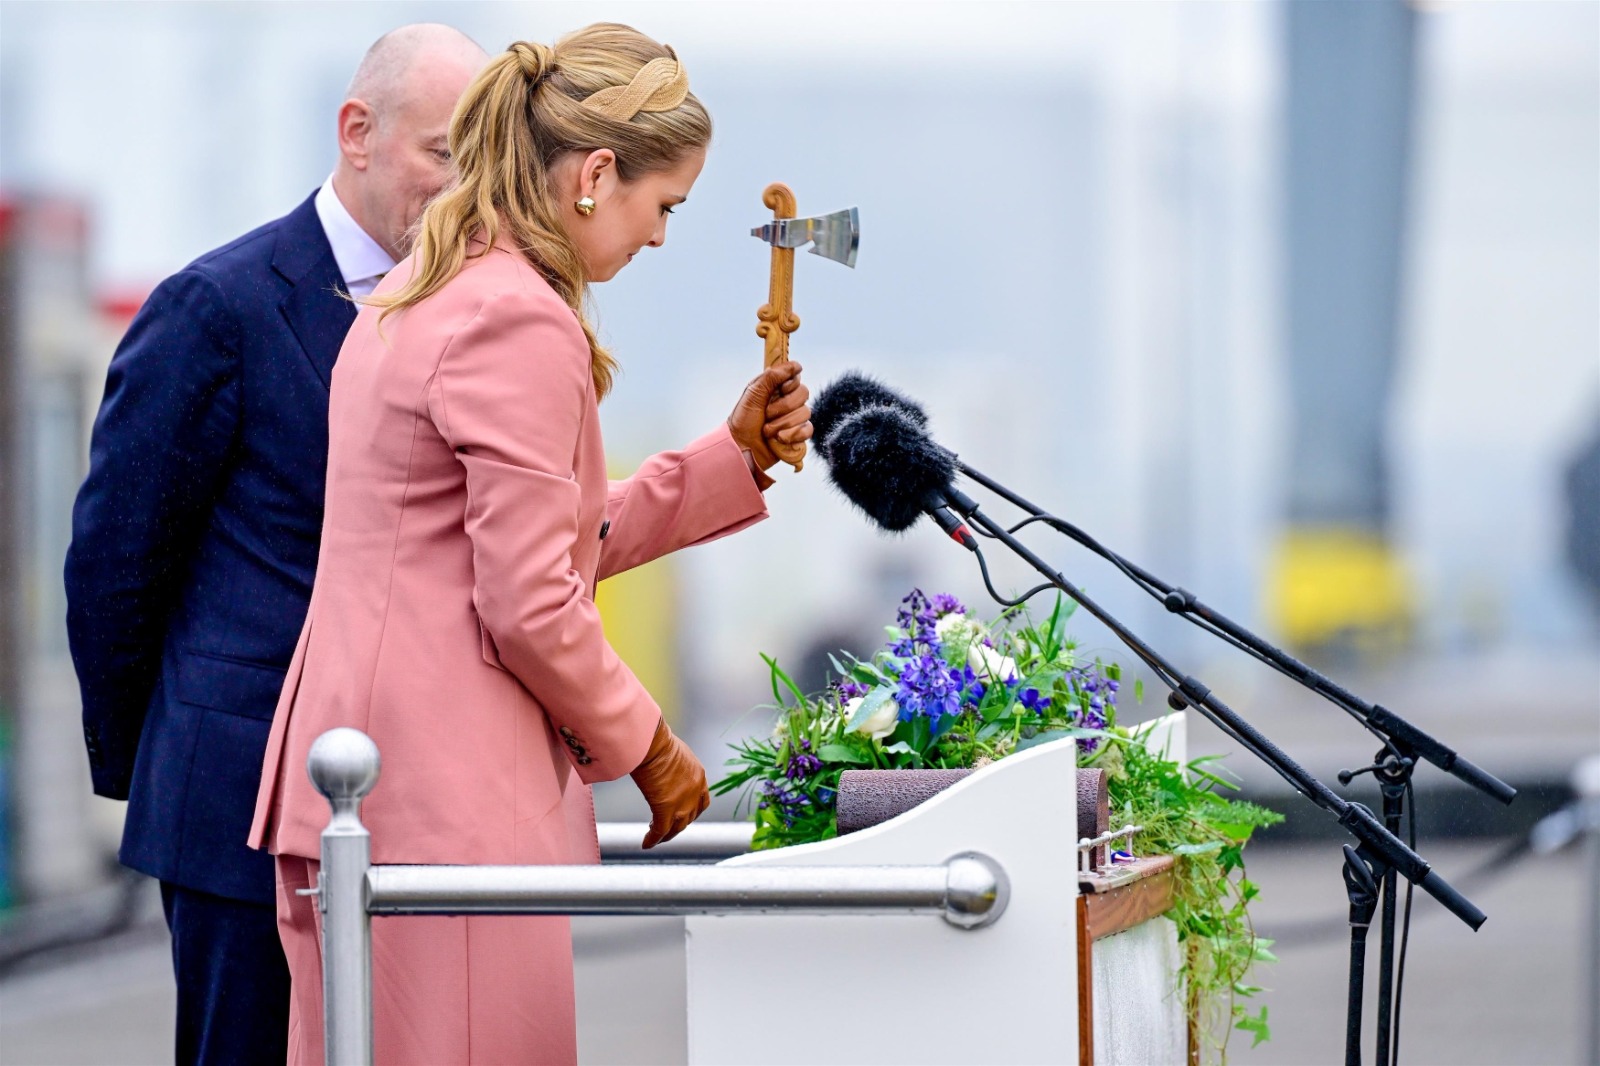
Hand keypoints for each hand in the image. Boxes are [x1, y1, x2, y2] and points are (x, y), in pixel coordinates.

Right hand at [629, 717, 709, 848]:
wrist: (652, 743)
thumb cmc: (657, 742)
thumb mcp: (675, 753)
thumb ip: (676, 767)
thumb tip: (664, 768)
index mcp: (698, 776)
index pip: (701, 801)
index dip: (692, 811)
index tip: (683, 815)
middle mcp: (694, 792)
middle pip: (689, 817)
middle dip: (679, 824)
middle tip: (667, 828)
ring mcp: (682, 802)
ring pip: (676, 828)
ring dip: (666, 834)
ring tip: (656, 837)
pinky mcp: (666, 809)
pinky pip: (660, 830)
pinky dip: (653, 839)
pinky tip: (646, 843)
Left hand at [727, 362, 812, 474]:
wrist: (741, 447)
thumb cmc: (743, 420)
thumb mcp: (753, 393)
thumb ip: (772, 376)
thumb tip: (796, 365)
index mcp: (777, 389)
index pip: (796, 378)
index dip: (789, 384)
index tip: (778, 390)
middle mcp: (788, 401)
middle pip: (804, 394)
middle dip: (783, 407)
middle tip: (766, 414)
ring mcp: (794, 418)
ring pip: (805, 413)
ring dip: (783, 424)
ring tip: (767, 431)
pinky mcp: (798, 435)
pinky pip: (808, 430)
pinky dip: (794, 435)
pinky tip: (780, 439)